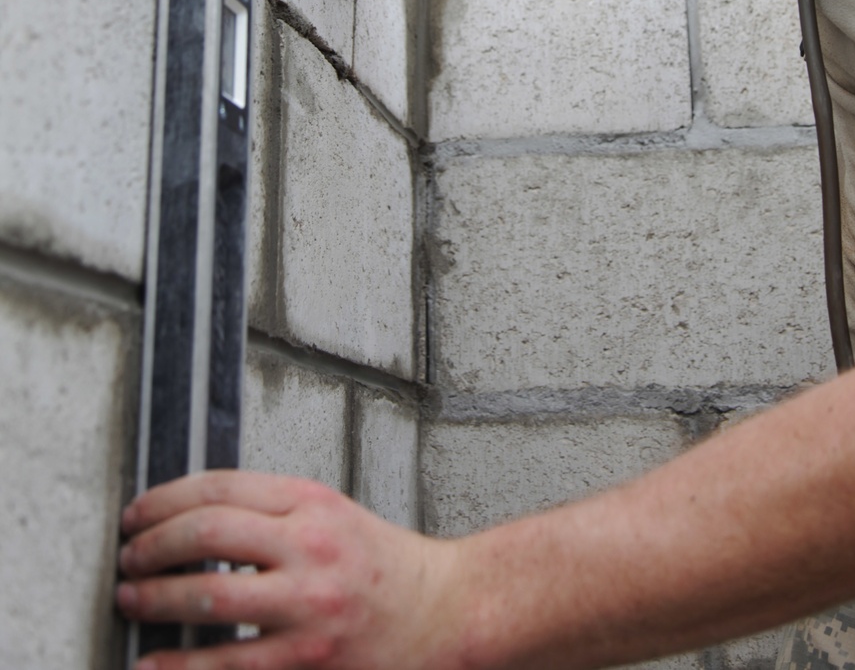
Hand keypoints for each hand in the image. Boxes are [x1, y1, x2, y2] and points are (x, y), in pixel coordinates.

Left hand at [117, 470, 460, 669]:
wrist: (444, 613)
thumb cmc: (382, 565)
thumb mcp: (329, 513)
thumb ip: (270, 510)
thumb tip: (191, 516)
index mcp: (311, 502)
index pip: (220, 486)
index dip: (164, 499)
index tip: (136, 514)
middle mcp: (310, 547)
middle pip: (207, 533)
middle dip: (152, 545)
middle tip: (127, 556)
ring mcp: (308, 607)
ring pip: (210, 597)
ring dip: (156, 598)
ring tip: (131, 599)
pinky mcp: (307, 662)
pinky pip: (229, 666)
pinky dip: (181, 667)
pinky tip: (154, 665)